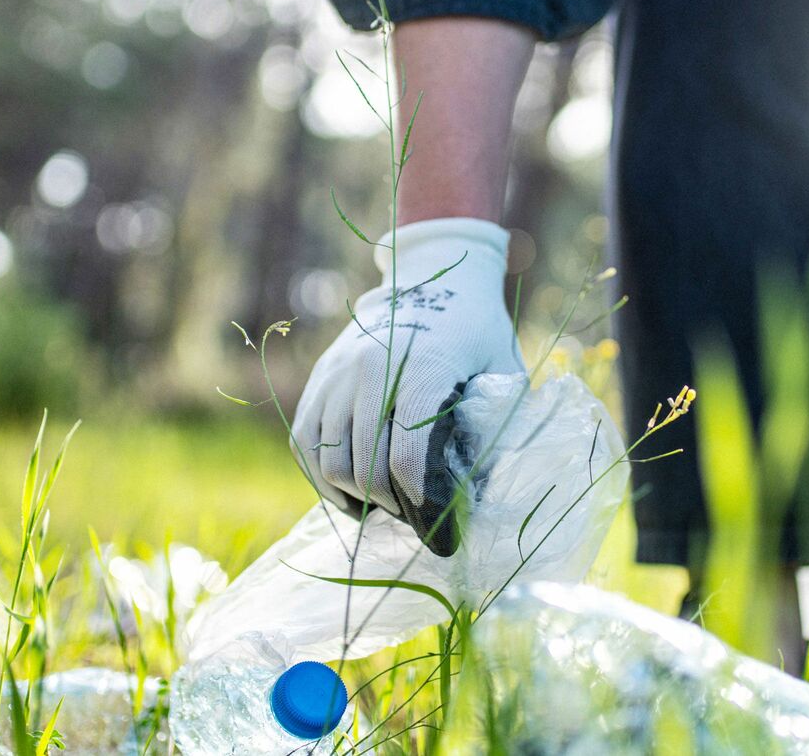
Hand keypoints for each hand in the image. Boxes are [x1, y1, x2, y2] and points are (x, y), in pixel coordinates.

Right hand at [293, 218, 522, 554]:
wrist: (435, 278)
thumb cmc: (478, 335)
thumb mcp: (505, 376)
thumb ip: (495, 432)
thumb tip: (476, 499)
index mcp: (425, 367)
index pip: (407, 456)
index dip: (422, 503)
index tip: (441, 529)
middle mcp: (371, 367)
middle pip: (364, 465)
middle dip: (390, 505)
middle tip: (414, 518)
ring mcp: (338, 371)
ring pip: (328, 459)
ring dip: (354, 496)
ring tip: (383, 507)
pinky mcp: (320, 378)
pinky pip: (304, 441)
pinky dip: (321, 476)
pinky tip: (350, 492)